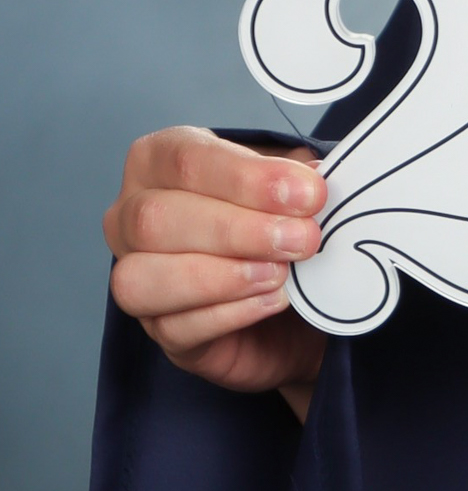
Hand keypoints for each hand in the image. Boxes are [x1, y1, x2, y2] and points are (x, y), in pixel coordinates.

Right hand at [105, 126, 327, 416]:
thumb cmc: (278, 221)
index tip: (308, 194)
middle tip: (302, 239)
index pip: (183, 159)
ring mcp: (134, 277)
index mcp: (158, 161)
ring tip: (281, 273)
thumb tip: (313, 180)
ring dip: (222, 275)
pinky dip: (230, 314)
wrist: (294, 301)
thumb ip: (295, 179)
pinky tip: (273, 301)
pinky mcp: (158, 331)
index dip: (247, 177)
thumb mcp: (290, 187)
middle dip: (236, 230)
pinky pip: (174, 327)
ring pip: (142, 278)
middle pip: (155, 219)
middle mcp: (130, 217)